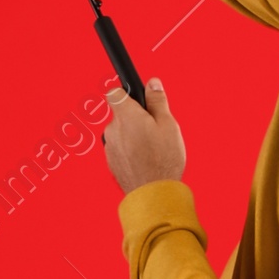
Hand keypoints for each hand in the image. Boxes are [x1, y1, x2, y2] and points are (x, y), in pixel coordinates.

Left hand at [101, 77, 186, 193]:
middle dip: (135, 118)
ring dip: (133, 136)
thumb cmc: (163, 161)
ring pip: (121, 133)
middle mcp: (113, 130)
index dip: (126, 93)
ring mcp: (109, 148)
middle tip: (155, 129)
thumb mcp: (168, 125)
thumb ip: (157, 101)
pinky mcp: (111, 162)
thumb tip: (153, 83)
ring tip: (152, 149)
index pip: (114, 93)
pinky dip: (130, 150)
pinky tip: (145, 160)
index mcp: (126, 116)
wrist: (153, 195)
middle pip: (121, 115)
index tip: (138, 99)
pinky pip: (120, 148)